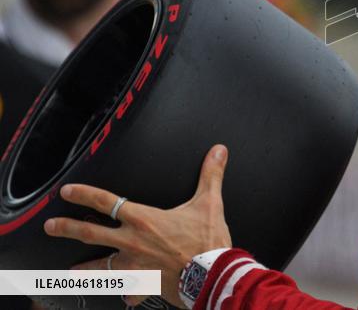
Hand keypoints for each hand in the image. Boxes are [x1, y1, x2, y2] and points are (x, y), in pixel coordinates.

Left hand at [44, 144, 232, 307]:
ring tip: (69, 273)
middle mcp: (132, 242)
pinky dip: (128, 292)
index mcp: (144, 219)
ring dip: (84, 269)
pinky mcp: (143, 284)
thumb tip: (218, 151)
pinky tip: (125, 295)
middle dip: (67, 228)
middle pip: (91, 233)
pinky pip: (130, 290)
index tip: (68, 191)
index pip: (107, 201)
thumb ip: (211, 175)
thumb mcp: (210, 202)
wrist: (212, 274)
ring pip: (101, 267)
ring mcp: (135, 266)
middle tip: (50, 226)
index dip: (84, 194)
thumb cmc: (208, 240)